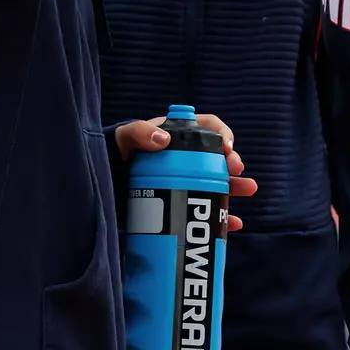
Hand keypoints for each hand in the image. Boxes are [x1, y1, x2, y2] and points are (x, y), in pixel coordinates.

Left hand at [115, 113, 257, 231]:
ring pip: (218, 182)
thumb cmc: (113, 153)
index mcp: (177, 136)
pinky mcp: (181, 204)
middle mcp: (185, 158)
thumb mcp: (124, 138)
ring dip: (236, 186)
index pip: (207, 127)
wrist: (99, 182)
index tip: (228, 147)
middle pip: (218, 157)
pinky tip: (235, 222)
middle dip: (233, 162)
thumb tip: (164, 140)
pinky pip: (208, 210)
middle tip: (238, 171)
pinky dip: (223, 216)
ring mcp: (185, 182)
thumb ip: (139, 133)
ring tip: (250, 189)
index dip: (222, 133)